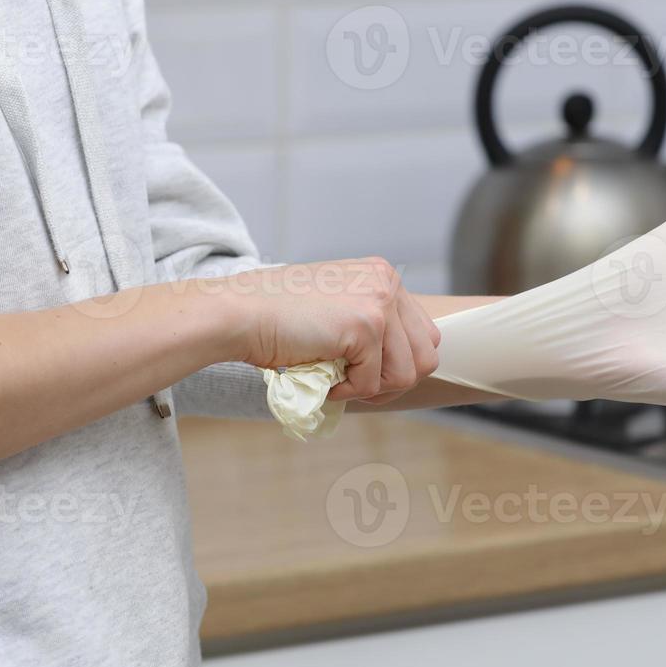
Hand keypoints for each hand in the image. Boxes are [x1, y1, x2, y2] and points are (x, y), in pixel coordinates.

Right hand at [220, 258, 440, 404]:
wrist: (238, 313)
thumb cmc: (276, 317)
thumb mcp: (335, 309)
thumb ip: (369, 325)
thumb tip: (400, 368)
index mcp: (383, 276)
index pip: (424, 335)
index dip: (397, 365)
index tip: (364, 373)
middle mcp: (387, 282)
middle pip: (426, 356)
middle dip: (392, 381)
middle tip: (355, 385)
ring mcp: (380, 301)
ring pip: (407, 374)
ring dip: (370, 389)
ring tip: (337, 380)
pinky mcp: (366, 325)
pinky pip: (374, 382)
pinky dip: (346, 391)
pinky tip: (322, 377)